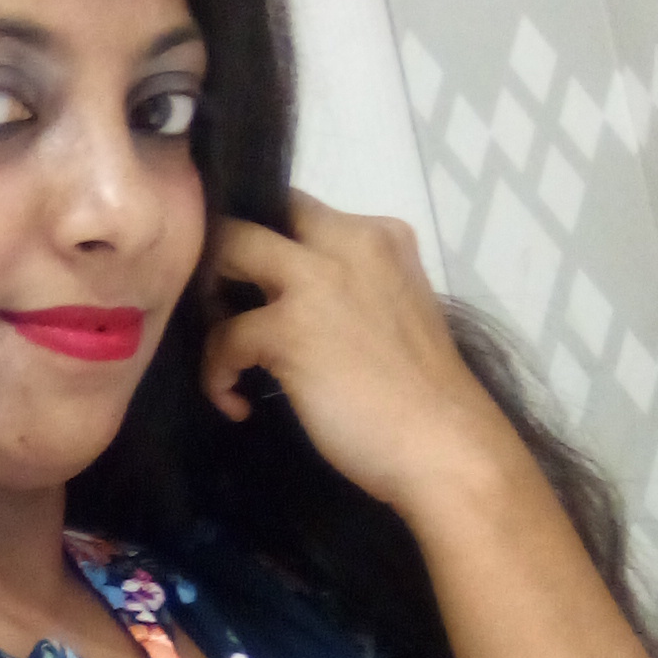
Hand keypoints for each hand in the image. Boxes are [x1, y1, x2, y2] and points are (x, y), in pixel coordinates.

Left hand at [200, 192, 518, 523]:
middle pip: (252, 216)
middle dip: (221, 258)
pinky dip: (217, 372)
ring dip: (210, 306)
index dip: (258, 238)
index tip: (243, 283)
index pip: (296, 208)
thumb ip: (350, 287)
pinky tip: (238, 404)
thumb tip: (288, 297)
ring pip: (226, 252)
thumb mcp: (394, 312)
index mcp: (379, 237)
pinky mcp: (290, 329)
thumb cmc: (422, 398)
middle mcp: (348, 242)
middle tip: (218, 310)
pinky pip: (223, 336)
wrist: (446, 448)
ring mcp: (318, 281)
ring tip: (226, 355)